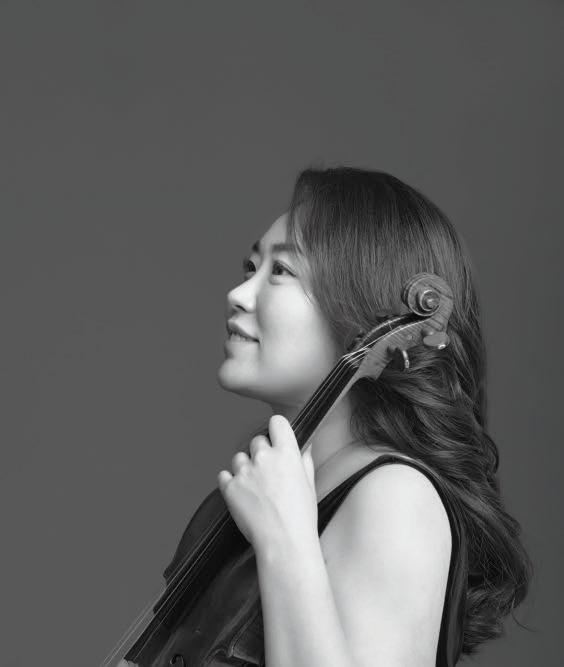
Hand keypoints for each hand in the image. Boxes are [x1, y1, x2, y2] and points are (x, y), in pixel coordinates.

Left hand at [217, 415, 317, 555]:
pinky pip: (224, 476)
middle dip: (260, 453)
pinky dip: (230, 483)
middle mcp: (264, 457)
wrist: (284, 542)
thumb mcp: (309, 484)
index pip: (277, 422)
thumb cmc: (300, 517)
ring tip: (254, 488)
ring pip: (239, 458)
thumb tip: (305, 447)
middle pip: (256, 441)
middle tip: (267, 473)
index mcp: (287, 453)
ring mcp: (245, 471)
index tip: (276, 438)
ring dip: (244, 468)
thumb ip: (305, 461)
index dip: (276, 429)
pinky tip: (241, 495)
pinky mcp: (229, 487)